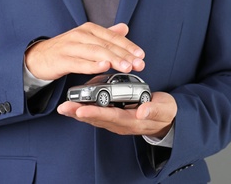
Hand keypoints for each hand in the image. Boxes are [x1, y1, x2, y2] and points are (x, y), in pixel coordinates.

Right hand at [25, 22, 144, 80]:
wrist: (38, 57)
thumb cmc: (65, 49)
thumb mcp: (86, 39)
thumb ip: (106, 34)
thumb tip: (124, 28)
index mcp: (89, 30)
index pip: (112, 37)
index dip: (128, 46)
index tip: (141, 55)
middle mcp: (80, 35)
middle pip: (106, 44)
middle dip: (124, 55)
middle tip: (139, 64)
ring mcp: (70, 47)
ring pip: (95, 52)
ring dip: (113, 59)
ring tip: (126, 67)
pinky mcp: (62, 59)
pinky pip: (79, 63)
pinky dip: (92, 65)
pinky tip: (104, 67)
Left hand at [57, 92, 176, 137]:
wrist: (166, 120)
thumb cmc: (164, 112)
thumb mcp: (164, 109)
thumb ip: (153, 109)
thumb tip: (142, 111)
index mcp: (132, 121)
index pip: (111, 116)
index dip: (95, 113)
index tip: (81, 109)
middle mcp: (120, 123)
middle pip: (97, 119)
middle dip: (79, 113)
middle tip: (64, 107)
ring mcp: (116, 121)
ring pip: (94, 118)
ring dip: (78, 113)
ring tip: (64, 107)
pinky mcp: (114, 117)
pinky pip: (97, 115)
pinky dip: (84, 110)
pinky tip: (74, 106)